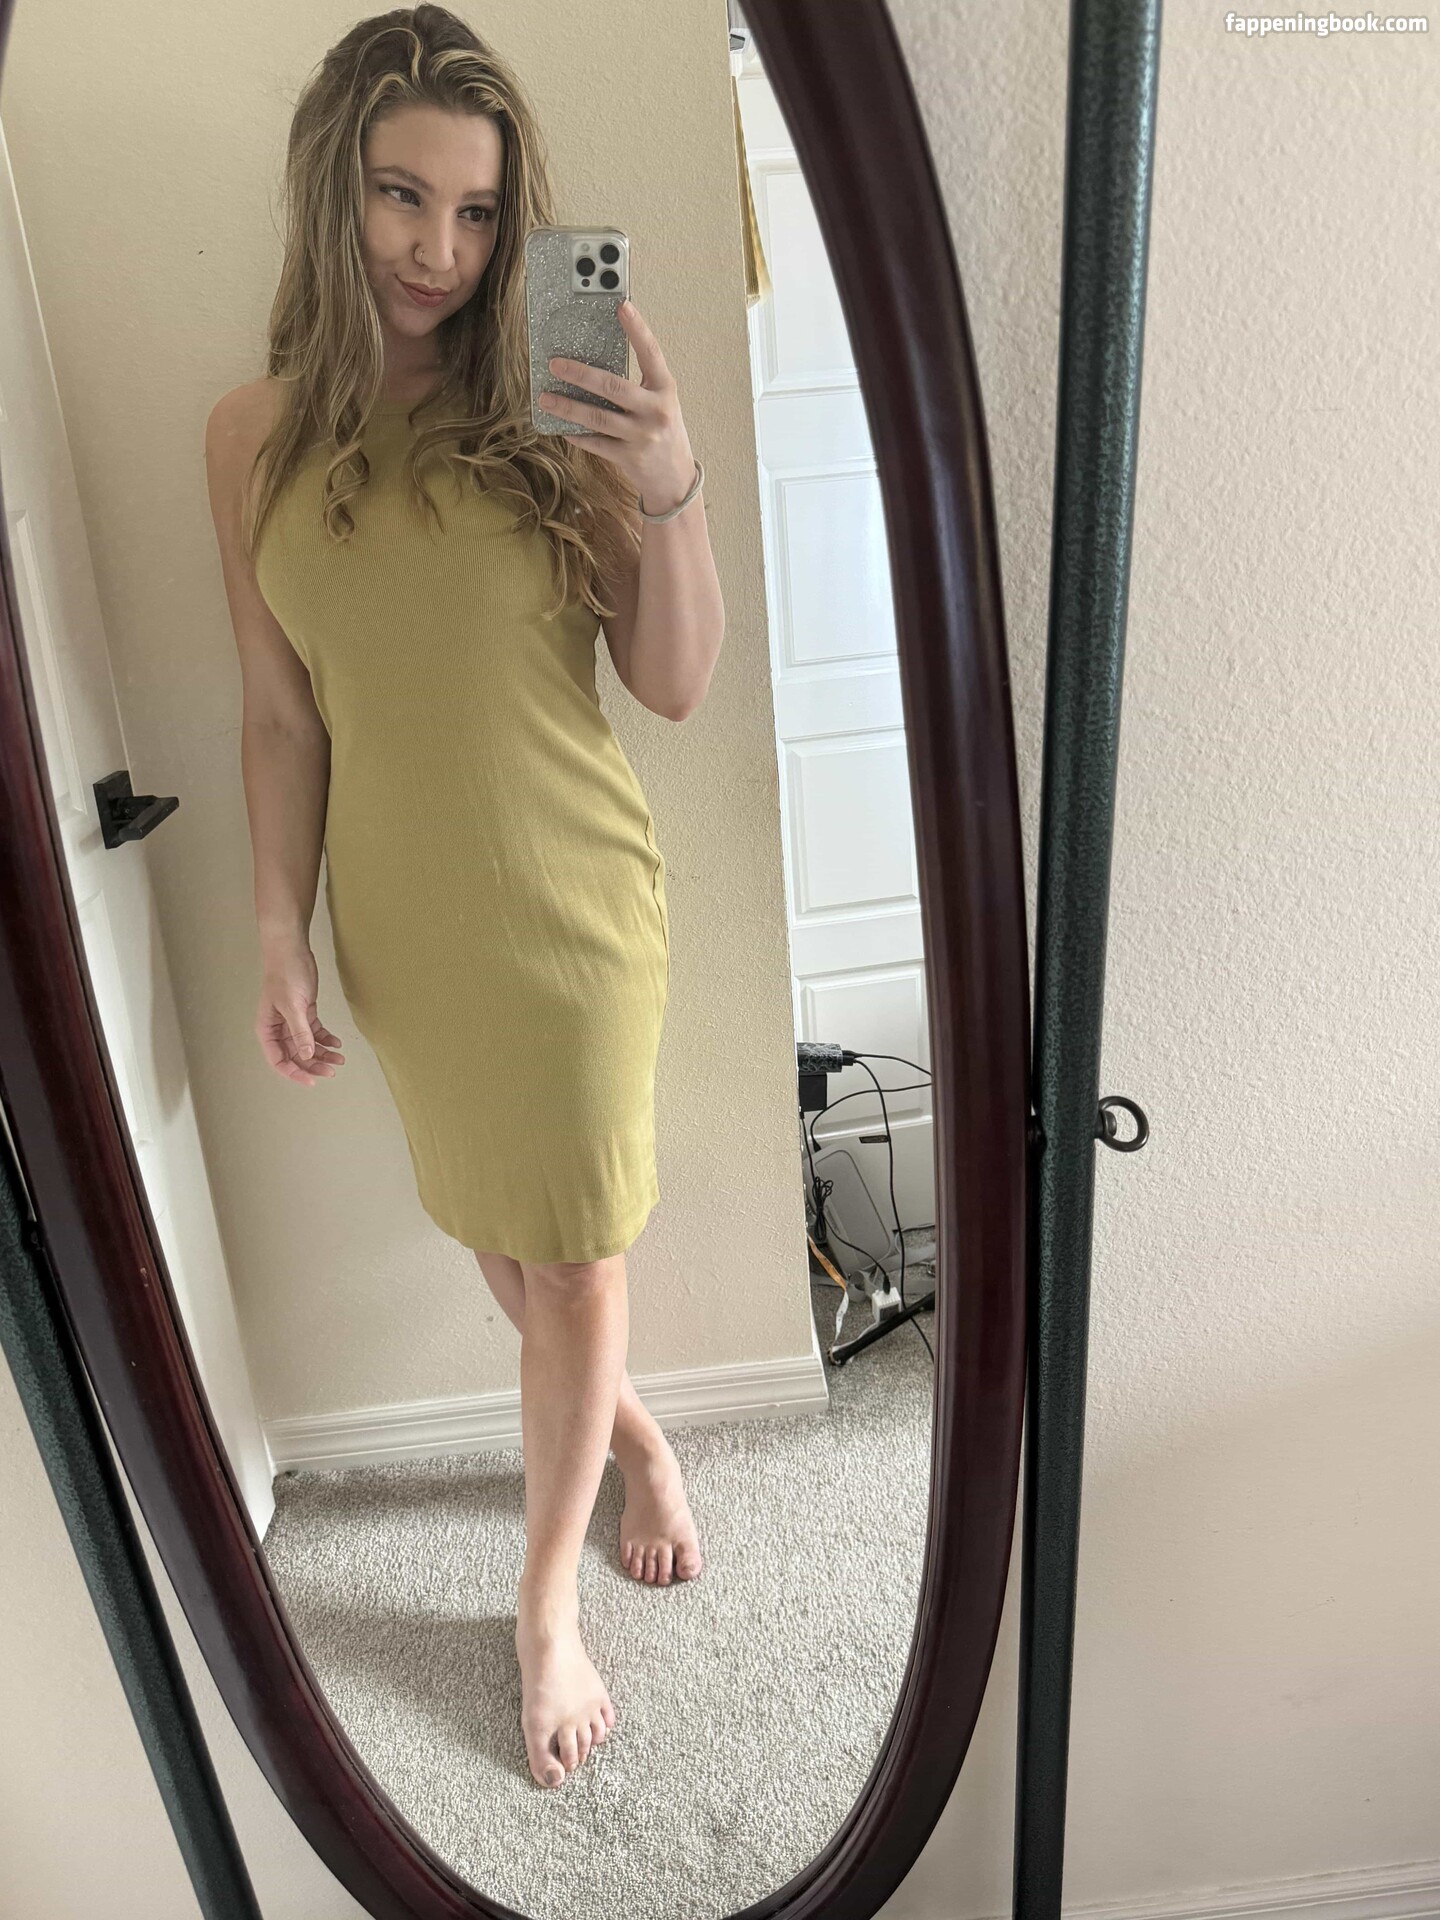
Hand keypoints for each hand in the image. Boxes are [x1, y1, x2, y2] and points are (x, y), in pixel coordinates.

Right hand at [255, 942, 345, 1086]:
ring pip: (308, 1046)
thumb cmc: (284, 975)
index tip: (312, 1080)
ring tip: (340, 1058)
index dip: (295, 1073)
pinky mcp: (304, 1012)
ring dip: (323, 1053)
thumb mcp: (293, 1006)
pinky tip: (336, 1042)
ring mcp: (292, 1021)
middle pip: (295, 1056)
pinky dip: (326, 1039)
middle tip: (332, 1070)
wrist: (291, 951)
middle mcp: (278, 1029)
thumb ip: (300, 1032)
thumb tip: (307, 1055)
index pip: (279, 1060)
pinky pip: (315, 1032)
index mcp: (267, 1029)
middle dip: (313, 1065)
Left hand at [538, 298, 697, 513]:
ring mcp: (641, 436)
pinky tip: (562, 427)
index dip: (637, 329)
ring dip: (567, 407)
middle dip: (579, 374)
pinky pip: (595, 443)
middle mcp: (655, 412)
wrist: (675, 479)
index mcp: (666, 390)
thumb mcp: (661, 402)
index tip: (623, 306)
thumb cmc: (664, 431)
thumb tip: (596, 363)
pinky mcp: (628, 458)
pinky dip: (577, 435)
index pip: (651, 354)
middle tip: (555, 363)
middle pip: (612, 387)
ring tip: (545, 398)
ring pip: (596, 418)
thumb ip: (639, 384)